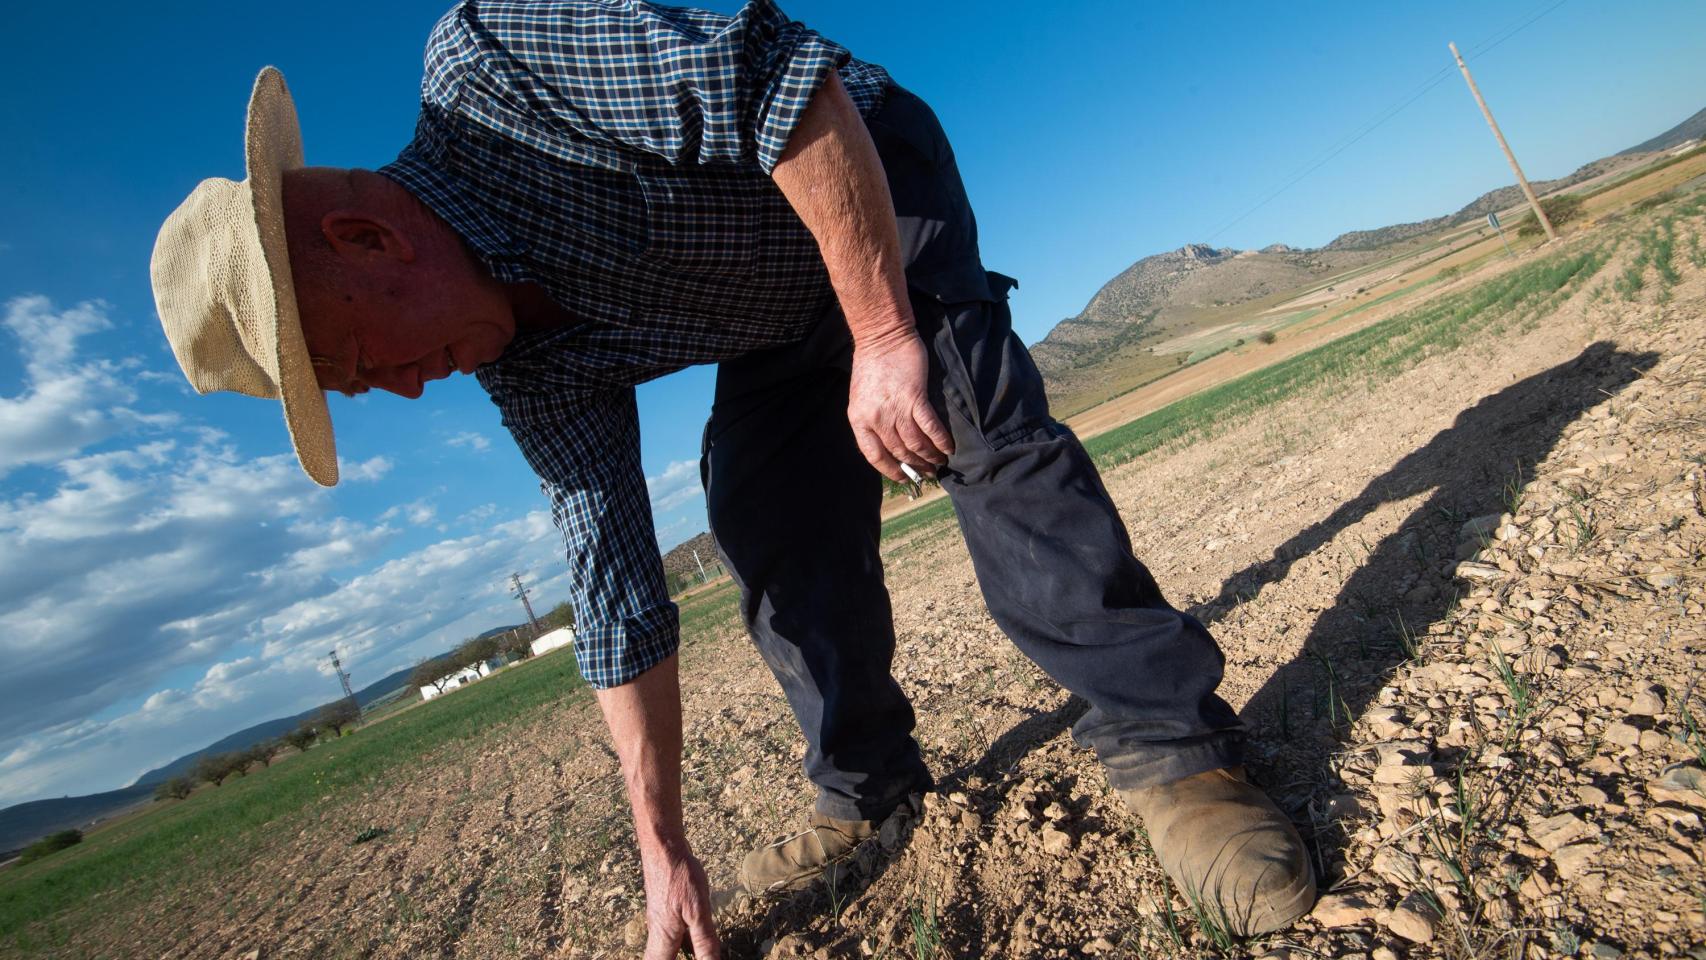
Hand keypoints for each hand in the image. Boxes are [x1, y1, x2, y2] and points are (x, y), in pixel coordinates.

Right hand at [640, 838, 720, 959]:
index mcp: (663, 937)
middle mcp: (656, 931)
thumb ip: (704, 940)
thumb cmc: (679, 876)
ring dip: (679, 953)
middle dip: (673, 959)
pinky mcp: (663, 909)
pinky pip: (671, 934)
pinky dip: (683, 940)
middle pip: (659, 957)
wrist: (664, 847)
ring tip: (700, 951)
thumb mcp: (698, 910)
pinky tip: (696, 934)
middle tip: (698, 954)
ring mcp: (658, 920)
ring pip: (665, 947)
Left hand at [848, 329, 953, 482]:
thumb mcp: (861, 397)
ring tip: (939, 463)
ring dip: (930, 457)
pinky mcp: (915, 398)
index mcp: (859, 420)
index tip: (903, 478)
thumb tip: (888, 442)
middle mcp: (876, 419)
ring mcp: (895, 409)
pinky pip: (930, 427)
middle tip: (928, 473)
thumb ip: (871, 419)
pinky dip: (940, 440)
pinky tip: (948, 448)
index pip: (874, 456)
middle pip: (899, 452)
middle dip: (915, 466)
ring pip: (916, 444)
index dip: (891, 470)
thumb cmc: (871, 364)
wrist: (882, 337)